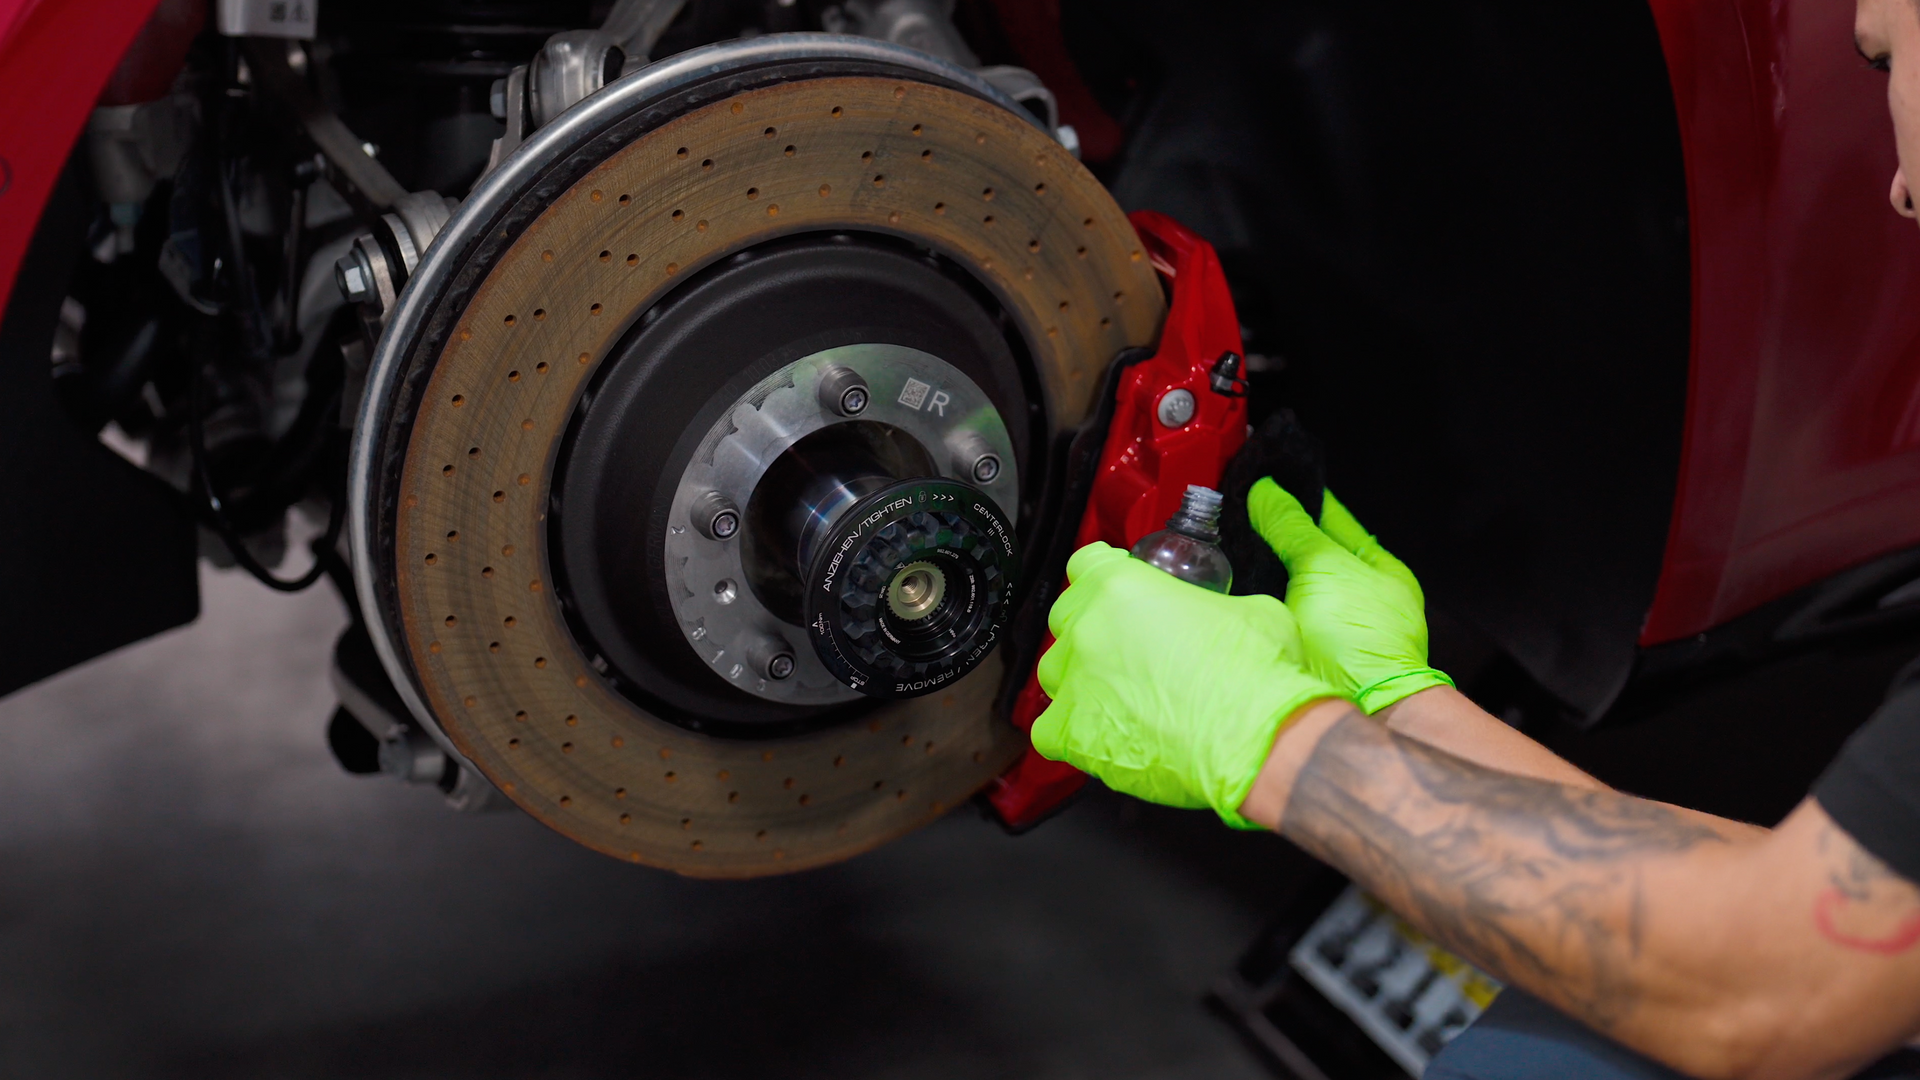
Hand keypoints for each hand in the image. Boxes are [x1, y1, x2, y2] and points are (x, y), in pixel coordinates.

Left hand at [1032, 541, 1342, 827]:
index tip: (1113, 588)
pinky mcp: (1074, 732)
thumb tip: (1220, 614)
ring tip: (1116, 696)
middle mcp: (1089, 628)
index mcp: (1123, 586)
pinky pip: (1048, 730)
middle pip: (1064, 617)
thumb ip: (1214, 604)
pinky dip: (1068, 733)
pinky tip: (1098, 735)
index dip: (1102, 575)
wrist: (1256, 737)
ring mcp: (1076, 681)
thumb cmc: (1256, 674)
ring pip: (1054, 672)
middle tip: (1123, 647)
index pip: (1085, 564)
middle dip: (1090, 628)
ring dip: (1078, 679)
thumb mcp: (1249, 609)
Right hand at [1247, 479, 1451, 712]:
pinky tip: (1236, 594)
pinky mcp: (1309, 653)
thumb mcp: (1324, 568)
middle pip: (1312, 554)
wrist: (1362, 709)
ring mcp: (1335, 628)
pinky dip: (1260, 603)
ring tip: (1228, 548)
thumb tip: (1267, 492)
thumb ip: (1294, 529)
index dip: (1305, 498)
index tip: (1274, 480)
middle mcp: (1360, 598)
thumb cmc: (1361, 640)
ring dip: (1265, 571)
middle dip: (1279, 536)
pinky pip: (1280, 616)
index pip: (1336, 519)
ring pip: (1293, 586)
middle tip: (1240, 511)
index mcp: (1379, 570)